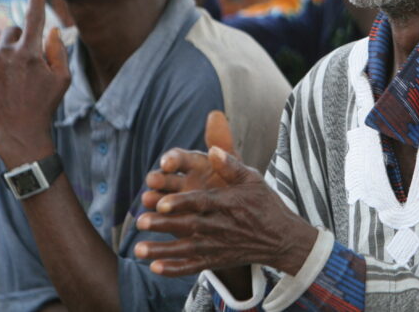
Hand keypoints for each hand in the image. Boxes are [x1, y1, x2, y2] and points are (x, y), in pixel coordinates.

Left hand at [0, 0, 69, 168]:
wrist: (18, 131)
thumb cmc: (45, 104)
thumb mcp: (63, 79)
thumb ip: (59, 51)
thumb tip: (53, 30)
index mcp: (29, 53)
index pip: (34, 19)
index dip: (36, 3)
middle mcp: (5, 54)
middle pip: (12, 30)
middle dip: (21, 38)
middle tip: (27, 58)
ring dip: (2, 47)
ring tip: (10, 68)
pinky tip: (0, 80)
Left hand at [134, 111, 317, 276]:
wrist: (281, 238)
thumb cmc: (264, 204)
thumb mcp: (252, 179)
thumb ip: (231, 166)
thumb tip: (213, 149)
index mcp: (228, 203)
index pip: (201, 203)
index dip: (181, 203)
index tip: (161, 203)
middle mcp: (222, 226)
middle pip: (189, 226)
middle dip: (164, 225)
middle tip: (141, 221)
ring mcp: (219, 245)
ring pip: (187, 249)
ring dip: (162, 250)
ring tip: (138, 249)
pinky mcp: (217, 260)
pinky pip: (194, 266)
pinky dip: (175, 269)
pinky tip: (155, 267)